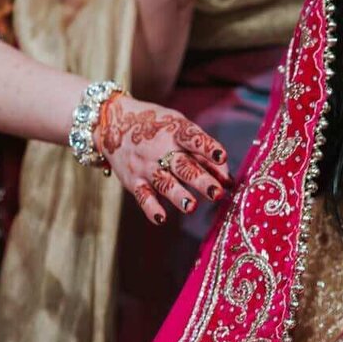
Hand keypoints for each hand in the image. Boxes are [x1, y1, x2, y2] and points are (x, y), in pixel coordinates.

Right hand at [95, 94, 231, 223]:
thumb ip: (204, 153)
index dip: (207, 146)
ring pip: (163, 182)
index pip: (192, 138)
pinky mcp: (133, 181)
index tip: (222, 156)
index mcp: (175, 132)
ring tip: (191, 206)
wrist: (114, 122)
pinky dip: (151, 208)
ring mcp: (145, 166)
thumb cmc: (159, 128)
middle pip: (182, 166)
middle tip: (217, 193)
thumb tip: (228, 181)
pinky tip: (161, 219)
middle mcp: (160, 149)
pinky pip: (142, 196)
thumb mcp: (181, 129)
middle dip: (200, 180)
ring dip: (177, 195)